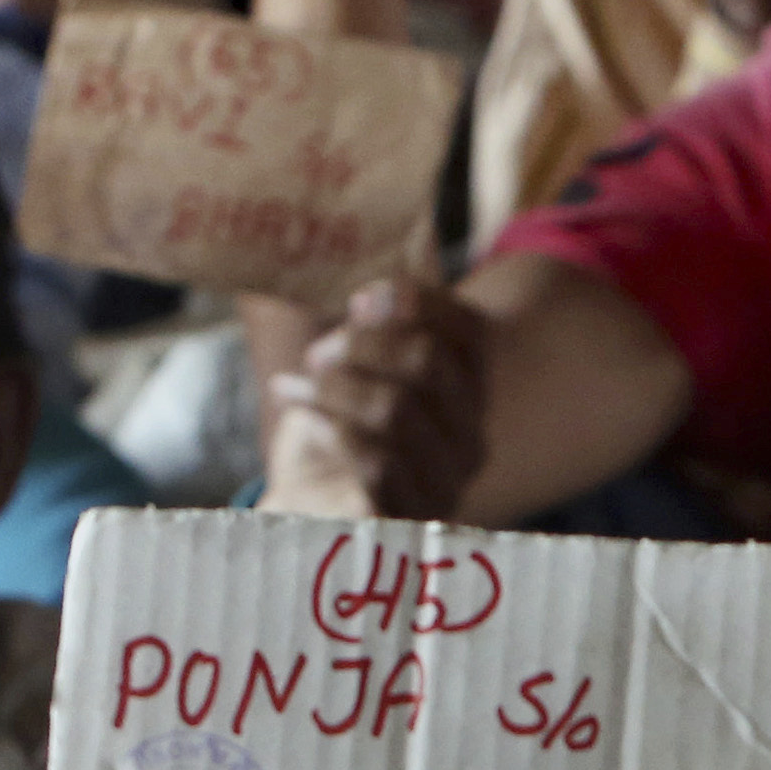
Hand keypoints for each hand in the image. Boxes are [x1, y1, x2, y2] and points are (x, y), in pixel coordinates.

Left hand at [261, 275, 491, 518]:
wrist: (312, 507)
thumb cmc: (339, 422)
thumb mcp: (358, 357)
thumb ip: (373, 310)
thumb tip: (389, 254)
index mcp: (471, 387)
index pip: (465, 329)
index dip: (414, 302)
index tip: (362, 296)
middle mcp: (472, 433)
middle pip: (428, 363)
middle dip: (363, 345)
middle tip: (319, 352)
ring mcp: (446, 478)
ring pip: (395, 410)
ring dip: (335, 388)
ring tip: (299, 385)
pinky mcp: (408, 515)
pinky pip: (374, 462)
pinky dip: (330, 428)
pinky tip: (306, 417)